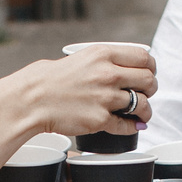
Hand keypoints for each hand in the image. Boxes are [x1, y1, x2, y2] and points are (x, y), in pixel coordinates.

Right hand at [0, 46, 156, 138]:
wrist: (30, 100)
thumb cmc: (48, 80)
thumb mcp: (79, 58)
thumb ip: (102, 62)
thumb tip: (123, 69)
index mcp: (103, 54)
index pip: (144, 57)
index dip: (151, 67)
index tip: (148, 73)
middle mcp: (108, 74)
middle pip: (149, 80)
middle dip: (151, 89)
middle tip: (145, 94)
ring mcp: (105, 98)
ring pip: (142, 104)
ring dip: (146, 111)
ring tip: (141, 114)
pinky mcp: (100, 120)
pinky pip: (127, 125)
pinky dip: (133, 127)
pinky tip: (132, 126)